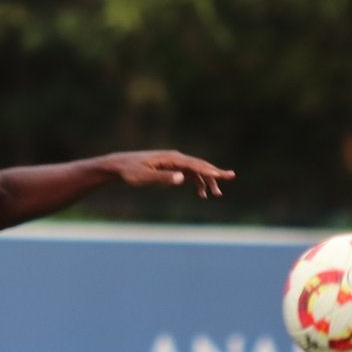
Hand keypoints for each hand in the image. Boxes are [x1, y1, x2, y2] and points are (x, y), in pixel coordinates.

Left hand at [108, 150, 234, 198]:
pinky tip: (202, 193)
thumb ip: (164, 178)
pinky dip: (197, 182)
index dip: (208, 170)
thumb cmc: (131, 171)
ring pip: (196, 171)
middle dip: (215, 172)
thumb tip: (181, 178)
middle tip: (231, 176)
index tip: (221, 175)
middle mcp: (175, 158)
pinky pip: (189, 174)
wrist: (120, 166)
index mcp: (171, 158)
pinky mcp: (171, 168)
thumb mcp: (145, 177)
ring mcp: (174, 163)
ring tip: (217, 194)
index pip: (194, 164)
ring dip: (207, 181)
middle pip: (199, 165)